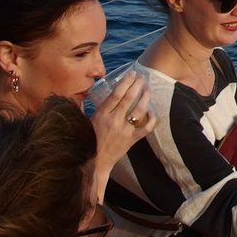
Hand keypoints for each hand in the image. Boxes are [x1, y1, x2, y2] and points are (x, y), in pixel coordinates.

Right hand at [91, 72, 154, 192]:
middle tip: (142, 77)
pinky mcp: (132, 140)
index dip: (125, 82)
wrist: (94, 163)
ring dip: (145, 97)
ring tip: (148, 89)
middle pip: (128, 98)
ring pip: (138, 110)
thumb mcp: (85, 122)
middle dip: (137, 85)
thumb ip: (88, 108)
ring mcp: (124, 130)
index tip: (131, 73)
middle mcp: (113, 120)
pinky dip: (151, 119)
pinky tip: (152, 112)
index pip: (115, 94)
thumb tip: (86, 93)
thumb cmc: (88, 141)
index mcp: (101, 115)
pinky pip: (146, 128)